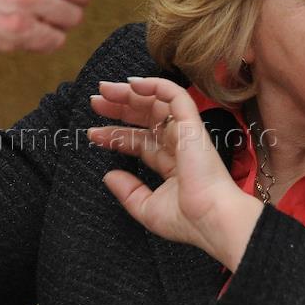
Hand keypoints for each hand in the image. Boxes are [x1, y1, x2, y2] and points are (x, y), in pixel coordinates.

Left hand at [89, 77, 262, 269]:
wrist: (212, 219)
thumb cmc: (188, 219)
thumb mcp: (147, 208)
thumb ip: (128, 191)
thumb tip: (109, 175)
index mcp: (172, 163)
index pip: (140, 141)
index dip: (117, 135)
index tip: (93, 134)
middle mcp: (179, 144)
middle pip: (146, 117)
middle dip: (120, 108)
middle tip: (95, 102)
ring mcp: (186, 132)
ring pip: (157, 102)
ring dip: (129, 93)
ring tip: (103, 90)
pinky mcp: (191, 124)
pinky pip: (175, 95)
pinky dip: (154, 85)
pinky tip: (131, 84)